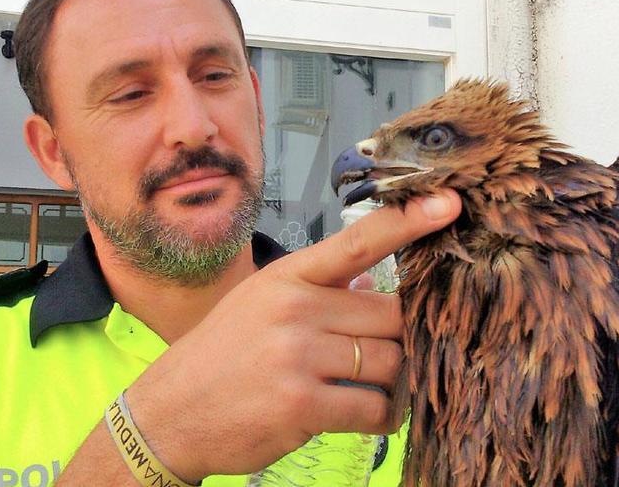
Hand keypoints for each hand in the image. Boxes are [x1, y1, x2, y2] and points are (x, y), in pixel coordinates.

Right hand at [126, 191, 461, 483]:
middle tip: (391, 351)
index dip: (407, 221)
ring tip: (371, 386)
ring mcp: (298, 355)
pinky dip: (382, 414)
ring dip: (392, 380)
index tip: (449, 204)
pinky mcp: (304, 404)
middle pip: (392, 315)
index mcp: (288, 277)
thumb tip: (370, 287)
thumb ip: (315, 292)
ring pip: (390, 361)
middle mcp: (295, 308)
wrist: (169, 412)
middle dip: (400, 338)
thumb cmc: (220, 355)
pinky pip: (375, 406)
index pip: (357, 241)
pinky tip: (367, 413)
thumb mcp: (260, 303)